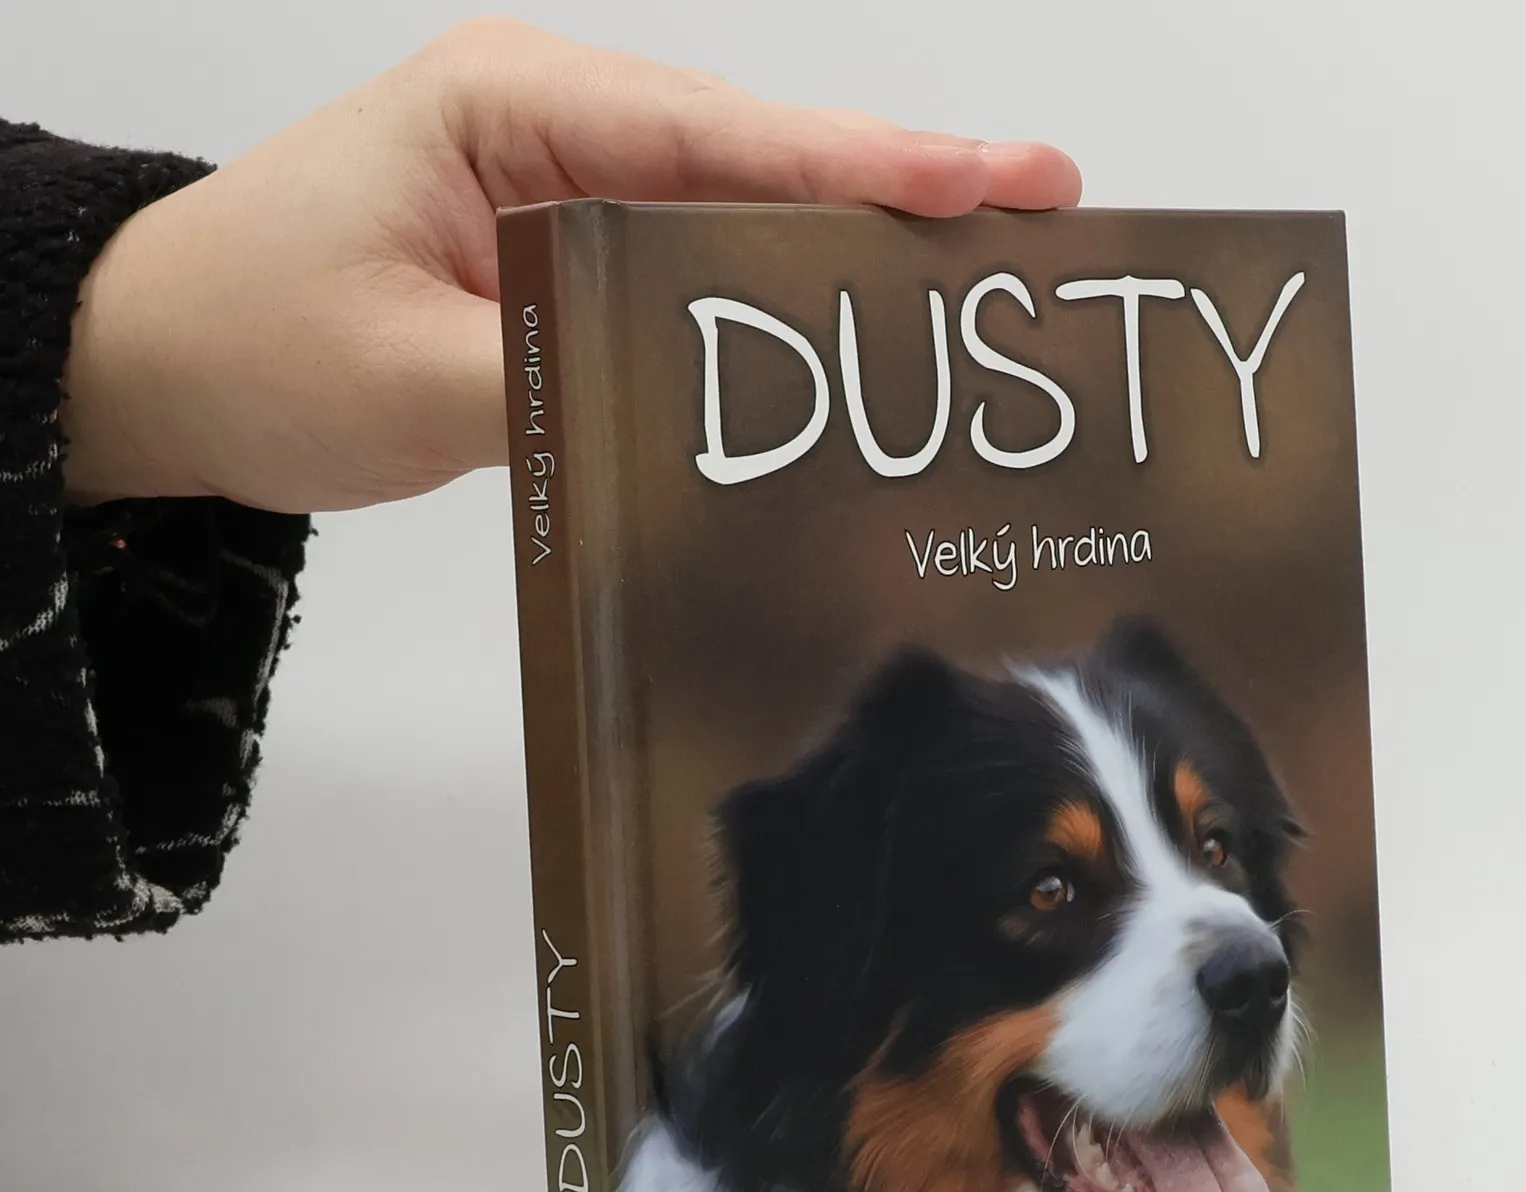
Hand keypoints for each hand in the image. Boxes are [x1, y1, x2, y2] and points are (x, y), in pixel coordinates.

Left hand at [60, 17, 1081, 512]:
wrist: (159, 362)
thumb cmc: (253, 340)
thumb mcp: (408, 377)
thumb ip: (560, 390)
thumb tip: (702, 422)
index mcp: (516, 110)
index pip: (724, 138)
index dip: (868, 164)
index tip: (996, 180)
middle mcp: (557, 131)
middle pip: (759, 159)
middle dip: (899, 191)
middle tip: (1042, 219)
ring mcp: (565, 193)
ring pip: (738, 217)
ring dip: (850, 249)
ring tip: (982, 277)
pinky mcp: (564, 261)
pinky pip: (695, 274)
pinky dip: (776, 300)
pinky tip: (853, 333)